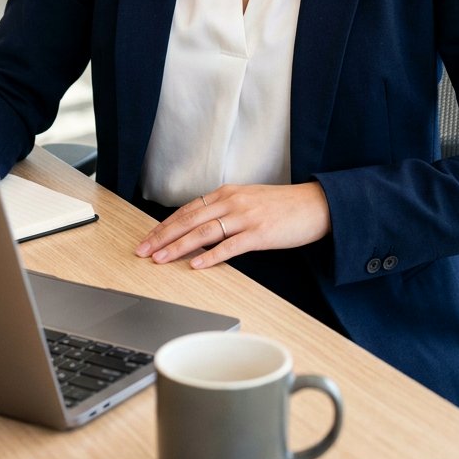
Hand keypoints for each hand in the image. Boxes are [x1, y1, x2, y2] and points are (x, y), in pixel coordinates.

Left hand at [134, 182, 330, 268]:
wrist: (314, 205)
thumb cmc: (281, 206)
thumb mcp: (247, 201)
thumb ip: (224, 211)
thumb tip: (199, 228)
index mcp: (226, 193)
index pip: (187, 210)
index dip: (164, 225)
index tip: (147, 239)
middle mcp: (232, 201)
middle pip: (189, 220)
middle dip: (163, 237)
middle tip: (143, 251)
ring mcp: (245, 216)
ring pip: (204, 232)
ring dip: (179, 247)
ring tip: (161, 259)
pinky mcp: (260, 233)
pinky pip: (231, 246)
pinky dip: (212, 256)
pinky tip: (197, 265)